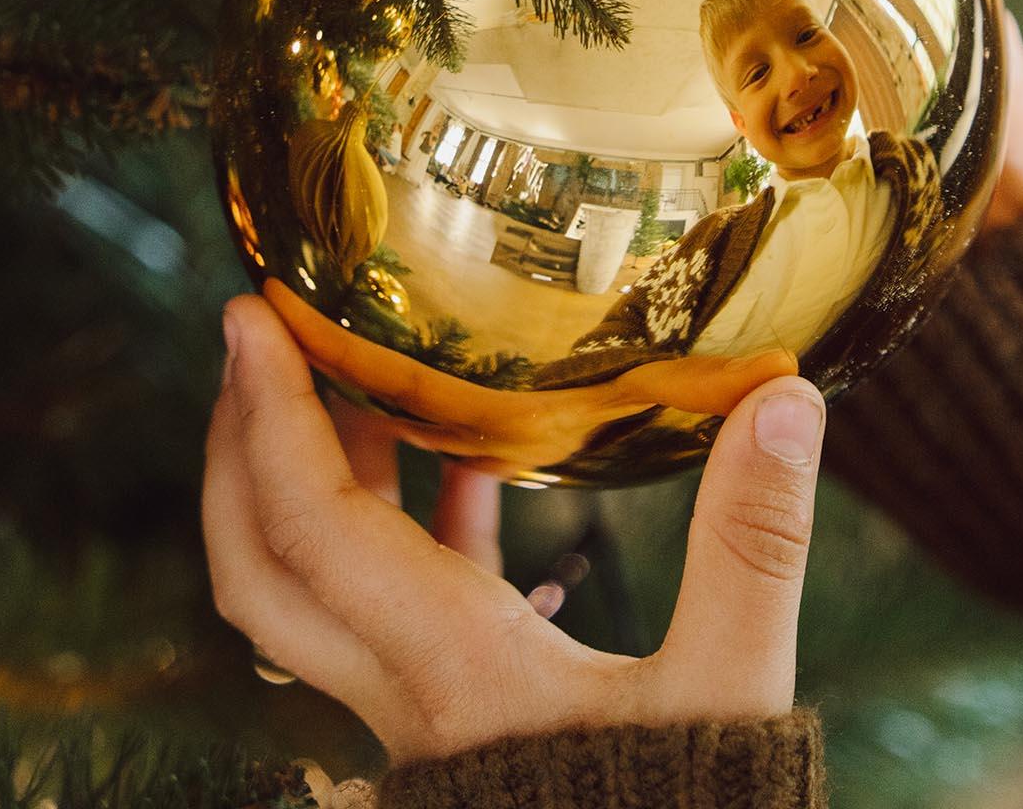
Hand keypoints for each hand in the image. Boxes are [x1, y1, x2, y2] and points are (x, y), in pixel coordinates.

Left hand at [203, 295, 826, 762]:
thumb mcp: (732, 683)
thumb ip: (757, 543)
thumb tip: (785, 403)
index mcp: (447, 661)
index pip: (312, 524)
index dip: (270, 414)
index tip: (249, 318)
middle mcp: (402, 679)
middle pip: (257, 562)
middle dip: (236, 445)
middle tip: (253, 342)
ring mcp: (417, 698)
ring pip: (308, 584)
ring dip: (302, 479)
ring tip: (343, 379)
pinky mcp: (456, 704)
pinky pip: (397, 601)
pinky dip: (408, 523)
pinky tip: (468, 466)